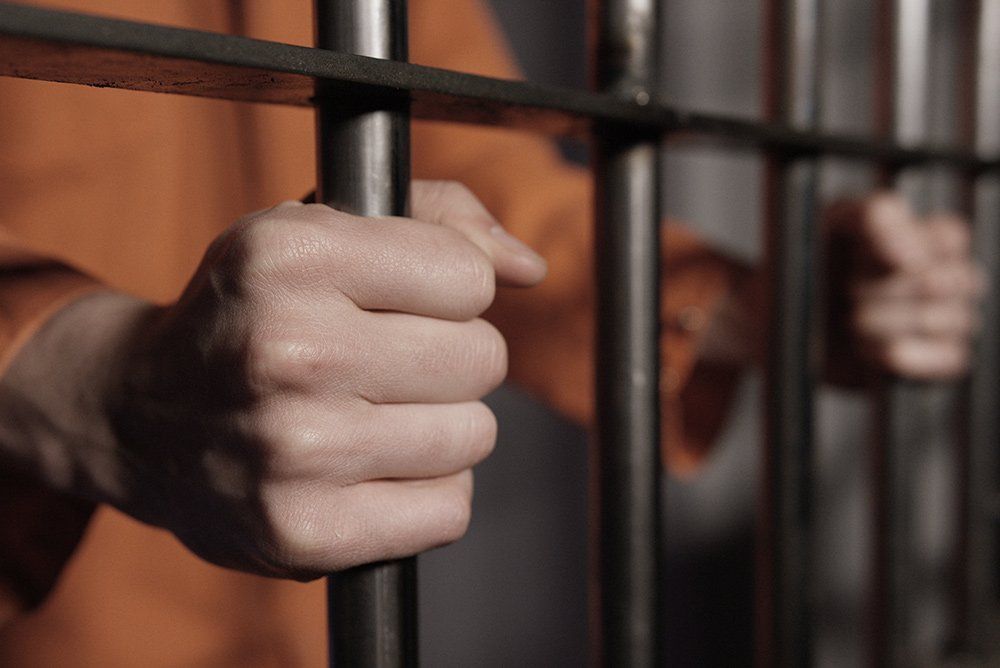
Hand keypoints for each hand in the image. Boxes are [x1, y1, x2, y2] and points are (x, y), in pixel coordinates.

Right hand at [0, 180, 545, 579]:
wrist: (139, 414)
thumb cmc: (254, 311)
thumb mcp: (320, 227)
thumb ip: (440, 219)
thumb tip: (530, 268)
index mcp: (291, 255)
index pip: (470, 278)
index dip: (449, 289)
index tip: (404, 301)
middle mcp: (289, 349)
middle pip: (482, 358)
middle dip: (450, 357)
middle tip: (387, 363)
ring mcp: (295, 450)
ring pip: (475, 435)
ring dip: (441, 426)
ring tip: (373, 414)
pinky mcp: (306, 533)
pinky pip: (449, 511)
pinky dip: (429, 492)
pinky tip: (374, 469)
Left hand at [825, 192, 985, 383]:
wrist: (780, 322)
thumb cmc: (812, 268)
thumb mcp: (833, 224)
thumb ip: (874, 216)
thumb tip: (910, 254)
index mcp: (929, 239)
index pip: (949, 236)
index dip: (903, 246)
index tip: (861, 254)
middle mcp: (948, 278)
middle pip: (940, 281)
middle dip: (879, 288)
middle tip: (846, 290)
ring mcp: (951, 320)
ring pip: (938, 319)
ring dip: (879, 322)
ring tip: (850, 320)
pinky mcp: (942, 360)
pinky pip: (948, 357)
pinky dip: (897, 354)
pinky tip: (866, 348)